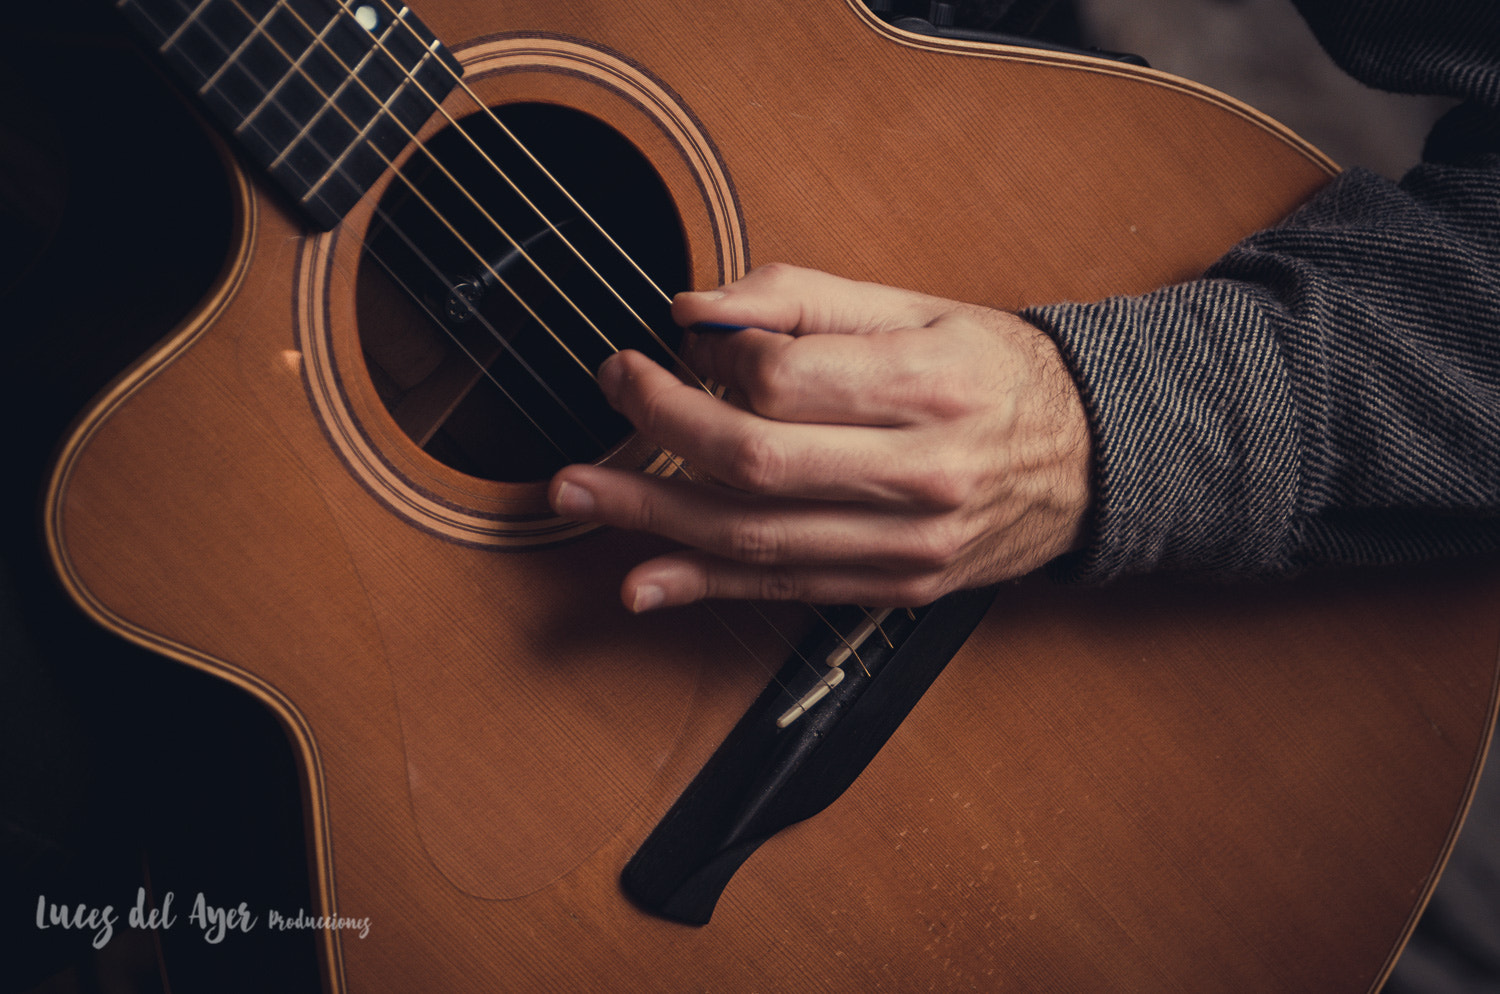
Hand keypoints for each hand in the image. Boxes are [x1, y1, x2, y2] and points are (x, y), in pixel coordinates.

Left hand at [547, 263, 1091, 609]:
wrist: (1090, 461)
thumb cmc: (994, 373)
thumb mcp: (917, 308)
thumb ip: (801, 300)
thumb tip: (692, 311)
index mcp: (932, 386)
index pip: (786, 380)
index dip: (714, 359)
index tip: (685, 341)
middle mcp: (923, 474)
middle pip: (756, 462)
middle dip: (659, 428)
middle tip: (610, 388)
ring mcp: (909, 544)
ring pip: (755, 538)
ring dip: (653, 516)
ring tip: (576, 492)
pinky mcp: (894, 588)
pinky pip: (783, 591)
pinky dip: (704, 586)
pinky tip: (641, 583)